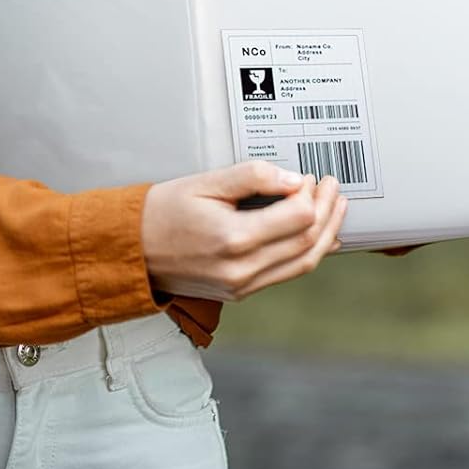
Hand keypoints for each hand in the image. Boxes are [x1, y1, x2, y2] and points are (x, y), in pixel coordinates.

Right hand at [141, 161, 345, 301]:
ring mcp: (243, 285)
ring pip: (303, 263)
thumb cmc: (161, 213)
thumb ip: (251, 176)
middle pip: (307, 242)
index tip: (313, 177)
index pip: (297, 217)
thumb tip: (292, 179)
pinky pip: (286, 274)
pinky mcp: (241, 291)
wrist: (132, 250)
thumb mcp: (203, 183)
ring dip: (326, 235)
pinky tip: (317, 239)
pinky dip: (308, 254)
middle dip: (327, 212)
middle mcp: (242, 268)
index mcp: (233, 238)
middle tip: (333, 188)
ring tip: (336, 210)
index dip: (312, 194)